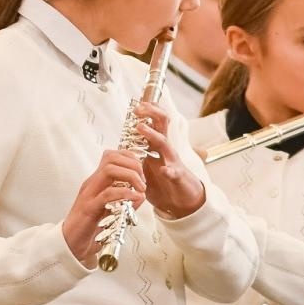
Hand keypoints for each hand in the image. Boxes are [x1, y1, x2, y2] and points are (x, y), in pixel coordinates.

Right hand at [63, 149, 145, 266]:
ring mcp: (89, 194)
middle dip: (133, 164)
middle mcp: (92, 184)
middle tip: (144, 181)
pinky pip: (108, 193)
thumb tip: (141, 195)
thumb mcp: (114, 211)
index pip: (112, 156)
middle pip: (111, 157)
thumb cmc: (92, 227)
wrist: (71, 244)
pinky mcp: (89, 208)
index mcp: (97, 182)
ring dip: (131, 176)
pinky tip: (134, 198)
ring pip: (109, 170)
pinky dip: (125, 193)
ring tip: (141, 189)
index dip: (131, 158)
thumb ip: (127, 202)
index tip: (143, 172)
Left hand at [133, 100, 204, 218]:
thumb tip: (121, 143)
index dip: (147, 111)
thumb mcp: (147, 165)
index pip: (154, 122)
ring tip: (141, 128)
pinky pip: (174, 172)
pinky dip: (169, 171)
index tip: (136, 103)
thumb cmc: (162, 182)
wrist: (182, 202)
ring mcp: (173, 162)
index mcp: (157, 146)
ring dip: (153, 135)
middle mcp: (166, 150)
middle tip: (138, 108)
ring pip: (165, 144)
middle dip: (151, 113)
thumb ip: (138, 154)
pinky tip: (164, 170)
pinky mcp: (177, 178)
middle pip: (162, 124)